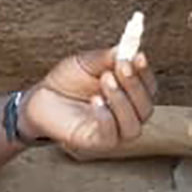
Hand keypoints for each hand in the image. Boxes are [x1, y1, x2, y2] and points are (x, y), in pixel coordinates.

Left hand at [18, 47, 157, 151]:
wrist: (42, 97)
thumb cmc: (68, 80)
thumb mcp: (88, 63)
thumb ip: (108, 57)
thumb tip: (128, 48)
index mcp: (129, 94)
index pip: (148, 87)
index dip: (145, 72)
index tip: (138, 55)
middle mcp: (127, 115)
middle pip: (146, 107)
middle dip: (135, 85)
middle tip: (122, 66)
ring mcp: (114, 131)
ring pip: (133, 125)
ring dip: (122, 101)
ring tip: (105, 80)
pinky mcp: (97, 142)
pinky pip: (111, 136)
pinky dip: (107, 118)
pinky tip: (96, 101)